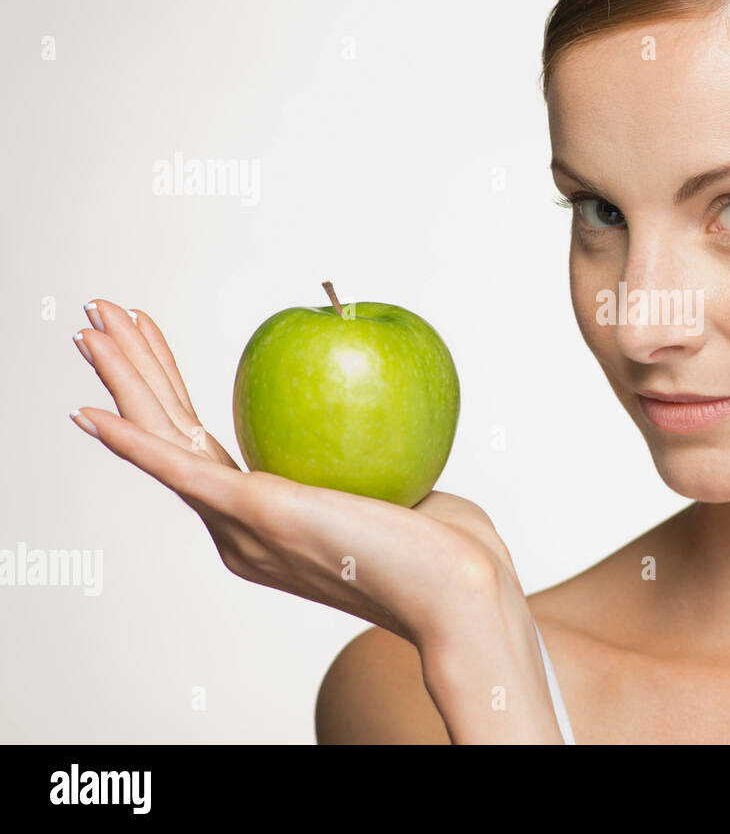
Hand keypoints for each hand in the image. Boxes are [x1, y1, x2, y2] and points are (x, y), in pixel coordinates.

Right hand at [69, 298, 562, 741]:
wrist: (460, 590)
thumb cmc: (445, 545)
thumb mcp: (394, 485)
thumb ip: (364, 456)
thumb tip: (374, 410)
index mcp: (264, 527)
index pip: (202, 446)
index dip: (171, 394)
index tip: (152, 345)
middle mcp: (240, 532)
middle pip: (171, 435)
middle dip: (132, 371)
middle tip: (100, 316)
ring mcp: (243, 527)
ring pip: (166, 437)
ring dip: (124, 378)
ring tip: (92, 327)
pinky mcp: (258, 512)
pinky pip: (183, 468)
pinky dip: (135, 440)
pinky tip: (95, 414)